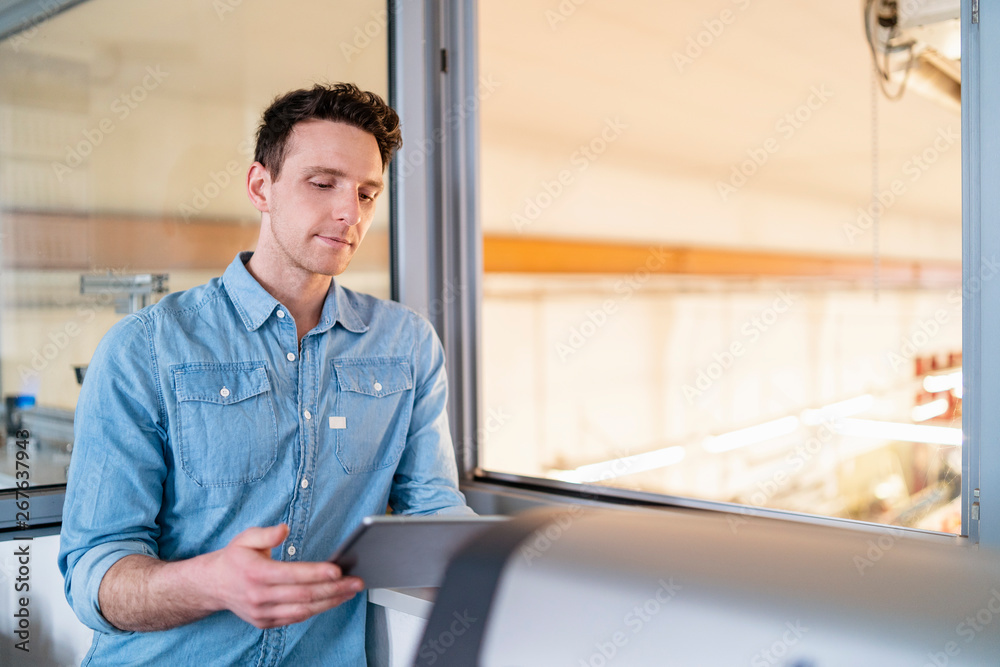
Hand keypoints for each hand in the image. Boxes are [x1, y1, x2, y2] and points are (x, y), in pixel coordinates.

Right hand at [203, 524, 363, 628]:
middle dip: (334, 589)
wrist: (213, 585)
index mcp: (255, 573)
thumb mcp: (245, 538)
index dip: (317, 573)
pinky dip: (315, 610)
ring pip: (303, 610)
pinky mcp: (265, 622)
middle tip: (356, 582)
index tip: (338, 570)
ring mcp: (262, 613)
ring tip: (350, 592)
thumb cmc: (235, 558)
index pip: (293, 575)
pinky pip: (295, 618)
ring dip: (330, 602)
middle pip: (303, 595)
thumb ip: (266, 533)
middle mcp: (259, 596)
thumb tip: (284, 529)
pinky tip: (331, 601)